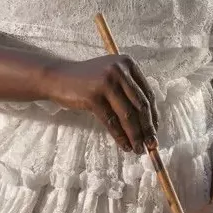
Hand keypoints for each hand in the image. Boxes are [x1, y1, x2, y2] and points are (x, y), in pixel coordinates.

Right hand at [43, 55, 157, 153]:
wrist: (57, 77)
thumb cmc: (86, 80)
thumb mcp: (110, 77)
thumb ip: (128, 90)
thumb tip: (148, 122)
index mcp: (127, 63)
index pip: (147, 93)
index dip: (153, 115)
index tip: (155, 130)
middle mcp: (119, 70)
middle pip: (140, 104)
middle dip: (147, 128)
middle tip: (151, 144)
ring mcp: (106, 82)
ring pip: (127, 115)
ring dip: (135, 135)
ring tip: (139, 149)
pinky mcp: (93, 96)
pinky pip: (112, 121)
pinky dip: (120, 136)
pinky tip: (124, 146)